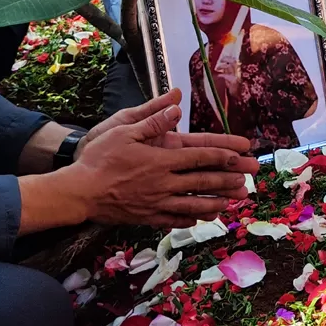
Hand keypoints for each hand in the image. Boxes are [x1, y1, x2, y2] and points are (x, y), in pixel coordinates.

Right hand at [66, 98, 260, 227]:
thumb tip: (176, 106)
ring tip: (230, 202)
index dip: (222, 155)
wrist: (78, 192)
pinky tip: (200, 219)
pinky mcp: (146, 217)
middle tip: (247, 181)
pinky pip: (173, 220)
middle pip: (202, 181)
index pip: (199, 156)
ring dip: (214, 202)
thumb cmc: (99, 159)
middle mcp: (163, 183)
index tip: (239, 154)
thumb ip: (152, 121)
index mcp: (161, 160)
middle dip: (227, 180)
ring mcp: (156, 203)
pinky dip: (189, 219)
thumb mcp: (124, 131)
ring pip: (193, 204)